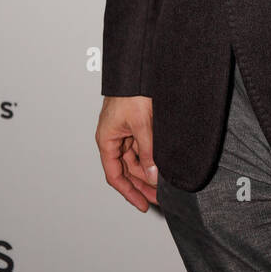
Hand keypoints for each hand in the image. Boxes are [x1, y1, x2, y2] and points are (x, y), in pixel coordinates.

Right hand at [96, 95, 157, 210]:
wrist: (136, 67)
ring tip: (163, 184)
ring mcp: (124, 132)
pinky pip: (141, 147)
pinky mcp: (134, 125)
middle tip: (159, 198)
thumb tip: (153, 175)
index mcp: (107, 140)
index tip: (142, 204)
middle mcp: (113, 138)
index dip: (129, 192)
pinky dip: (151, 157)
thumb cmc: (130, 91)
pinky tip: (161, 164)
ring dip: (148, 171)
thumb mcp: (141, 124)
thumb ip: (148, 151)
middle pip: (126, 169)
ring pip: (135, 159)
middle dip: (142, 185)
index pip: (115, 175)